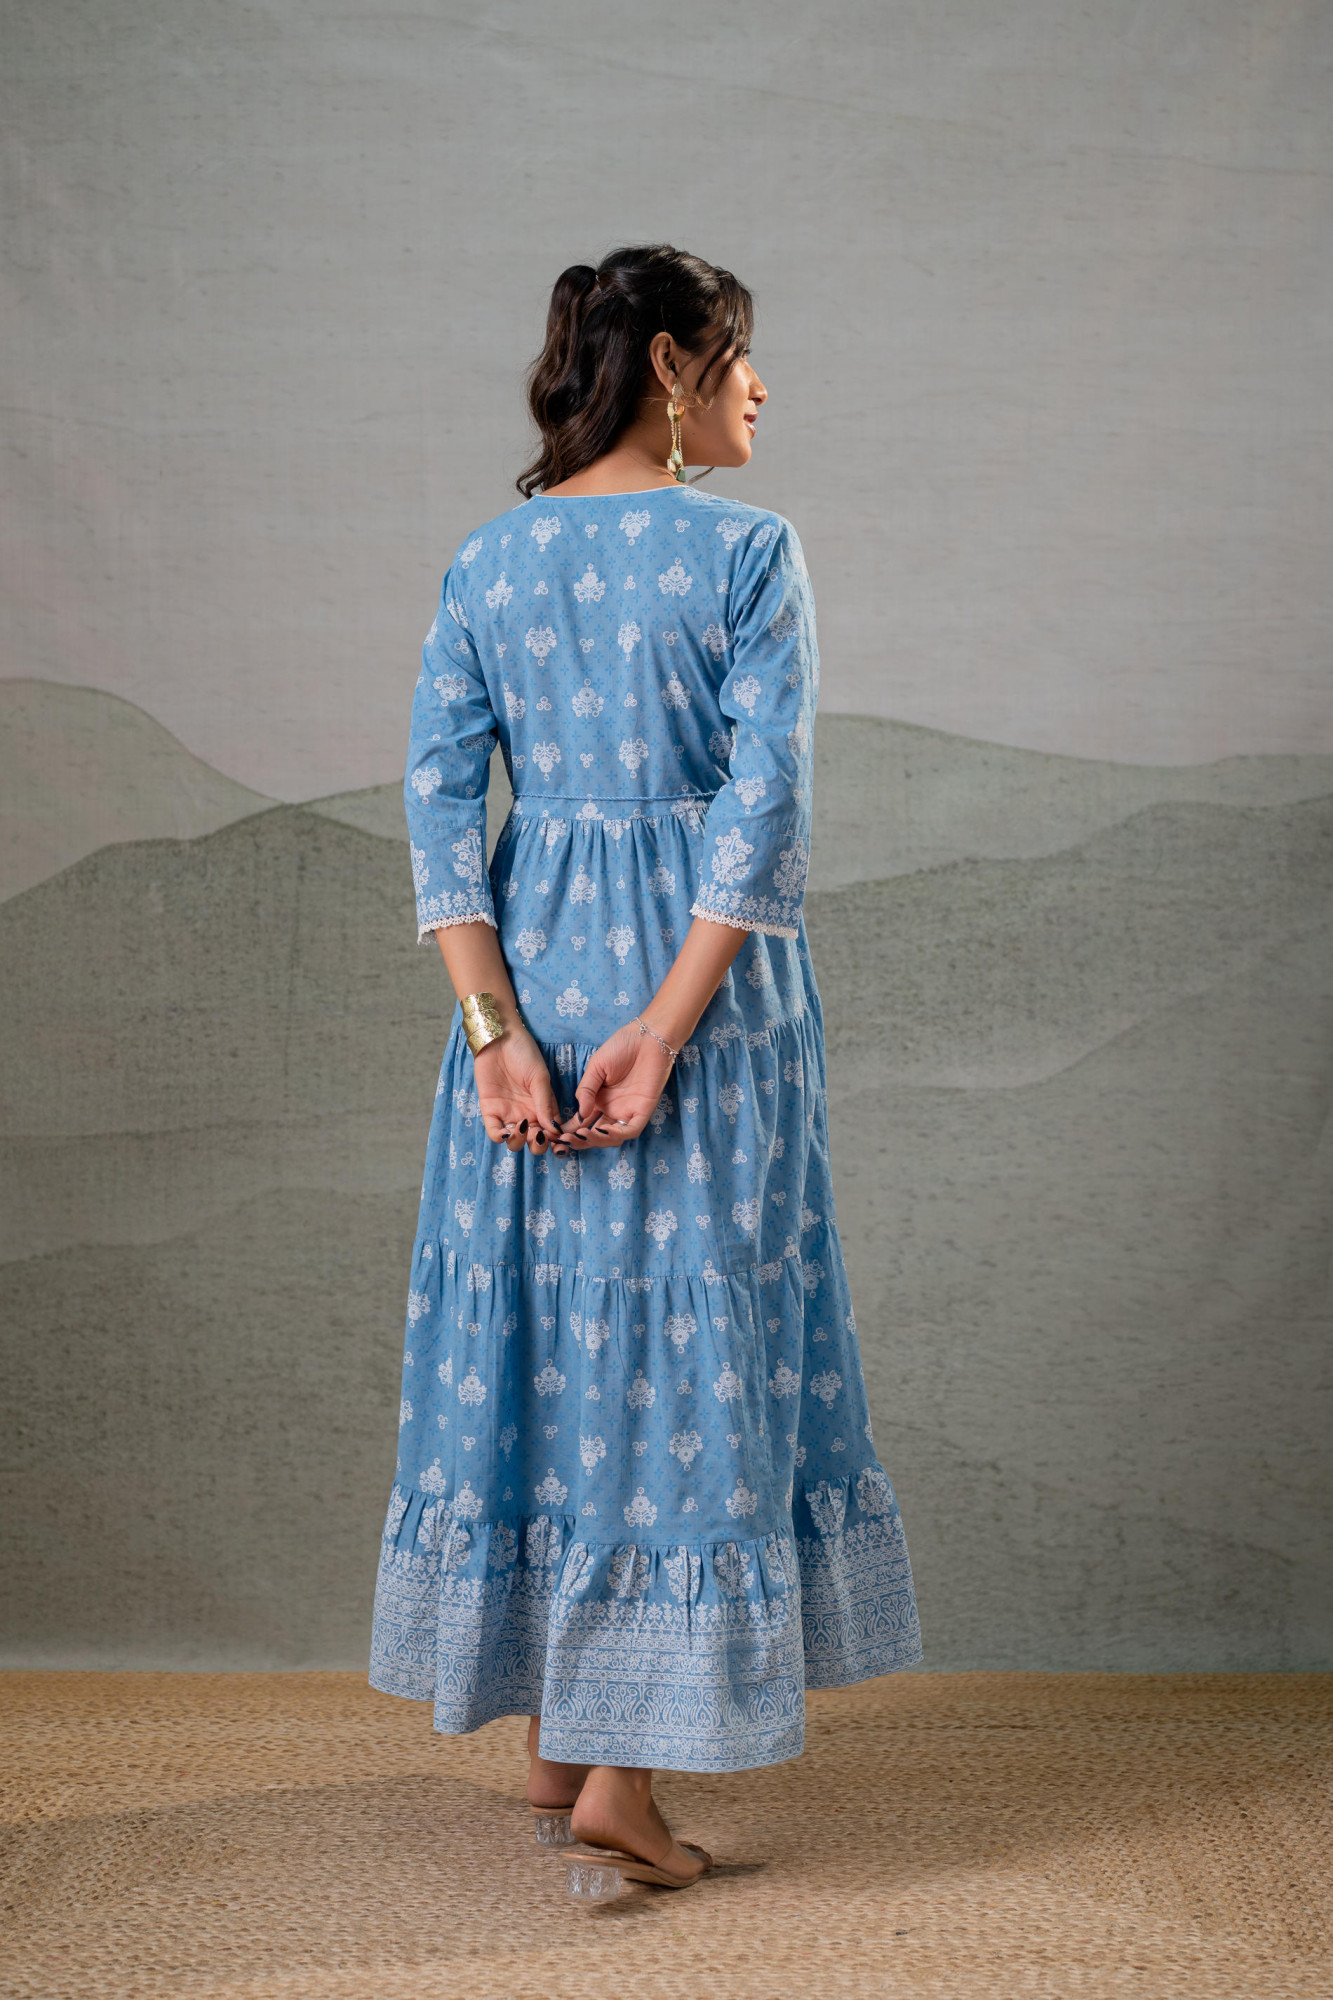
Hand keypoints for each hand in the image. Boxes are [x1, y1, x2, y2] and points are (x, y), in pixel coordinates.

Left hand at [473, 1024, 561, 1154]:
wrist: (499, 1038)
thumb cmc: (524, 1053)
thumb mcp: (540, 1077)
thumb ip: (545, 1104)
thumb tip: (554, 1130)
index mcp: (543, 1107)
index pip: (552, 1132)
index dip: (556, 1142)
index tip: (557, 1143)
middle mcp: (527, 1114)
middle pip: (533, 1142)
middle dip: (537, 1146)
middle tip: (538, 1136)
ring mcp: (508, 1114)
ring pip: (514, 1142)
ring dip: (519, 1142)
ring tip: (522, 1128)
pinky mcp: (490, 1110)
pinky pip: (494, 1132)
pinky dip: (501, 1137)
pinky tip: (506, 1131)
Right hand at [562, 1022, 674, 1147]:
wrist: (647, 1037)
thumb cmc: (622, 1047)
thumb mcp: (596, 1067)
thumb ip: (586, 1090)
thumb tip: (579, 1115)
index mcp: (598, 1100)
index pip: (581, 1121)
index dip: (569, 1130)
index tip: (554, 1134)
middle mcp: (612, 1109)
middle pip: (594, 1134)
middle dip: (579, 1140)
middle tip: (565, 1140)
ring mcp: (627, 1112)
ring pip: (611, 1138)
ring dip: (596, 1140)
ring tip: (582, 1135)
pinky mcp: (643, 1111)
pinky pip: (631, 1130)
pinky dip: (617, 1135)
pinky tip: (603, 1131)